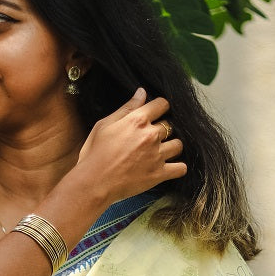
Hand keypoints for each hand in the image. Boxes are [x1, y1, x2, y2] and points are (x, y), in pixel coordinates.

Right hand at [72, 88, 186, 204]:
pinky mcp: (159, 174)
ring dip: (172, 146)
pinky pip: (181, 168)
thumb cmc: (94, 153)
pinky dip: (178, 167)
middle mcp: (151, 135)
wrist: (93, 182)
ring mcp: (157, 155)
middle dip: (163, 129)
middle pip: (170, 125)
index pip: (162, 104)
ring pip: (178, 145)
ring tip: (162, 151)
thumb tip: (142, 92)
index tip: (156, 114)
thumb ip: (127, 108)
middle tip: (151, 138)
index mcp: (137, 120)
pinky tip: (171, 167)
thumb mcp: (105, 125)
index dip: (160, 107)